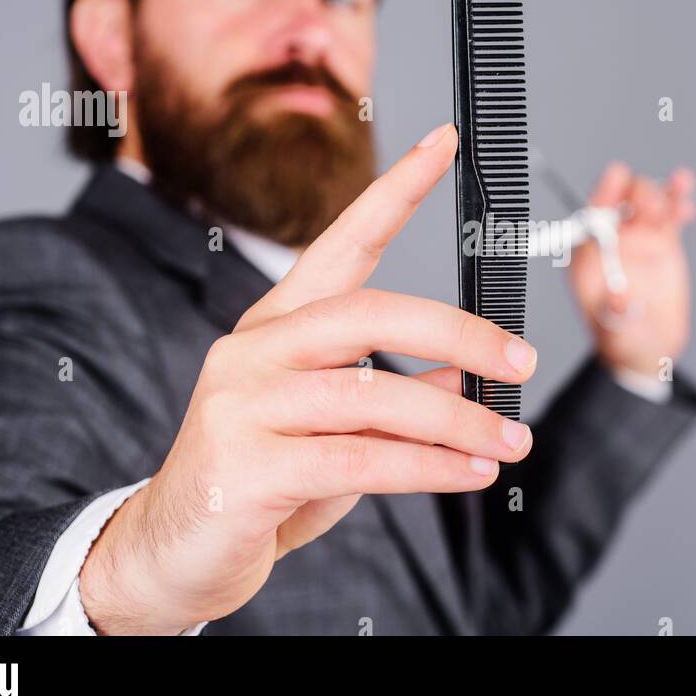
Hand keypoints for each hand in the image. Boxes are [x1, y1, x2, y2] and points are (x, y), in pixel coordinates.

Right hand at [79, 123, 537, 634]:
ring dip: (458, 422)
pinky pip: (361, 459)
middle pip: (369, 312)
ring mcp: (242, 403)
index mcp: (276, 326)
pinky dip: (429, 468)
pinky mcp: (245, 466)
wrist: (174, 553)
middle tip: (520, 360)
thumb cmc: (262, 483)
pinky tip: (469, 475)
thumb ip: (393, 394)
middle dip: (459, 333)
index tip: (446, 142)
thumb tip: (466, 375)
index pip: (341, 242)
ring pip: (375, 394)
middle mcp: (254, 349)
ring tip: (511, 442)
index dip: (395, 191)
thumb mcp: (339, 428)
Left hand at [568, 162, 695, 377]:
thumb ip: (618, 316)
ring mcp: (638, 241)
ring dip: (661, 194)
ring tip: (677, 197)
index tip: (619, 175)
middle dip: (638, 196)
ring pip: (647, 203)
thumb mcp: (618, 333)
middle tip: (654, 208)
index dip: (605, 192)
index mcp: (588, 259)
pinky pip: (669, 215)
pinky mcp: (662, 243)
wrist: (649, 349)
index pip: (592, 216)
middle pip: (622, 202)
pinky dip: (677, 200)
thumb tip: (619, 298)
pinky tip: (685, 193)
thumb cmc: (623, 340)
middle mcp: (611, 244)